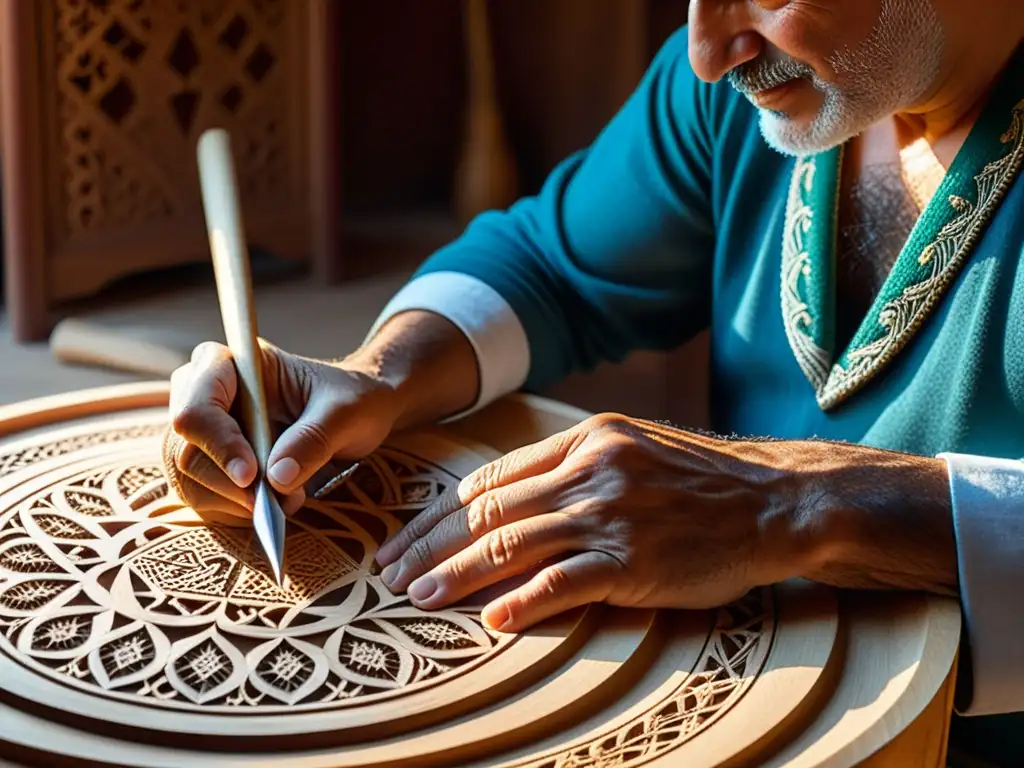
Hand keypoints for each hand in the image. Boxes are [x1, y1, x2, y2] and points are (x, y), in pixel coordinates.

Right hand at [162, 340, 401, 520]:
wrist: (358, 416)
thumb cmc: (351, 400)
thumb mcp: (347, 412)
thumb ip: (314, 438)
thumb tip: (276, 478)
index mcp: (233, 365)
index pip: (196, 403)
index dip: (217, 442)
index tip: (252, 475)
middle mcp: (207, 395)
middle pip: (184, 446)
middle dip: (228, 482)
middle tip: (276, 500)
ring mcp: (205, 432)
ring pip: (188, 477)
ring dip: (233, 501)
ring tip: (286, 500)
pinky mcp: (211, 465)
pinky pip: (202, 497)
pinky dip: (234, 511)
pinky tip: (272, 507)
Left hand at [373, 413, 814, 632]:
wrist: (775, 503)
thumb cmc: (699, 481)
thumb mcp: (632, 449)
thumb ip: (570, 466)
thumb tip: (505, 500)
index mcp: (585, 439)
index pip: (492, 479)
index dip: (442, 512)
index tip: (407, 538)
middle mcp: (591, 470)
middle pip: (488, 511)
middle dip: (430, 544)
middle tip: (389, 572)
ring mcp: (612, 514)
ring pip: (512, 545)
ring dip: (456, 574)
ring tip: (418, 597)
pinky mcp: (636, 561)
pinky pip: (564, 582)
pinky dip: (522, 603)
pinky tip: (492, 621)